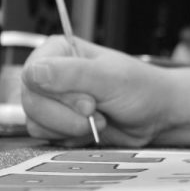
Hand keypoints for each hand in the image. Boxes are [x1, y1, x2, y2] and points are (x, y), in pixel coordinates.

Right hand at [21, 36, 171, 145]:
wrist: (157, 115)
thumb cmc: (141, 89)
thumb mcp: (110, 78)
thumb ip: (72, 74)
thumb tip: (34, 72)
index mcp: (60, 51)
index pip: (33, 75)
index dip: (59, 96)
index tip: (89, 102)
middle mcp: (52, 74)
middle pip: (32, 103)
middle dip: (68, 116)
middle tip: (97, 112)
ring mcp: (54, 100)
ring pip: (37, 123)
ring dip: (71, 129)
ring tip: (99, 119)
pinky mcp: (59, 122)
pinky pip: (48, 137)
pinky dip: (71, 139)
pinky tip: (91, 129)